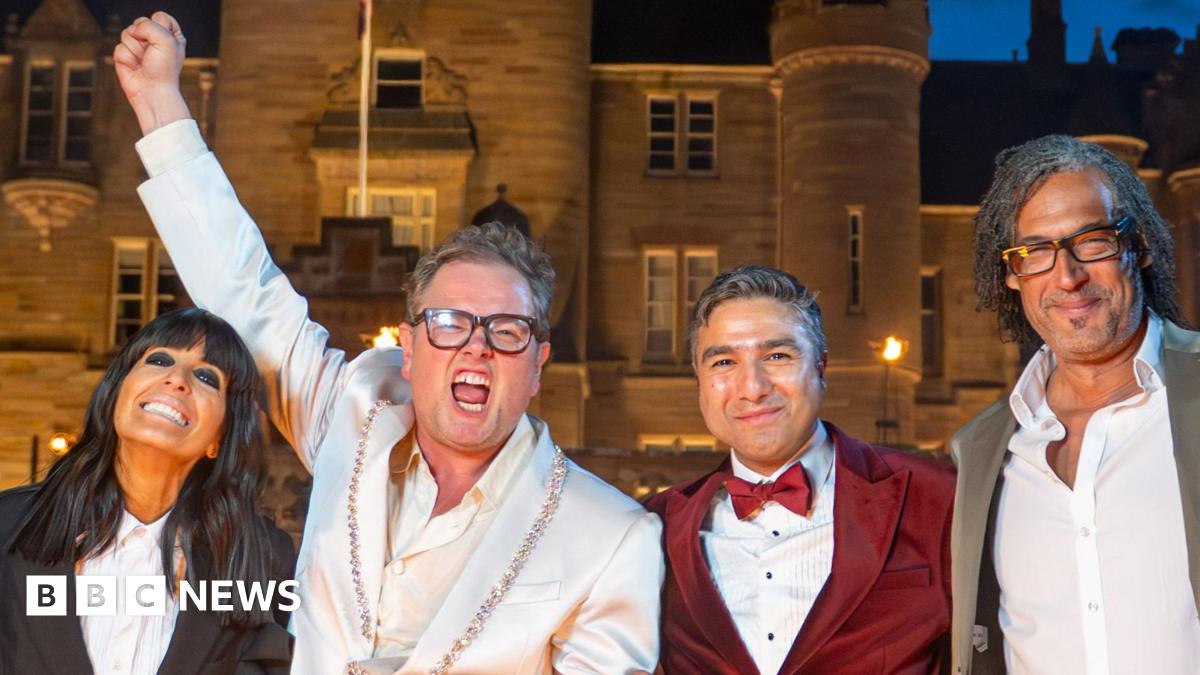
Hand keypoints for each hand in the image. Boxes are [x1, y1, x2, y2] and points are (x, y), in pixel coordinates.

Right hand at [113, 11, 192, 134]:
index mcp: (170, 35)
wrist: (152, 92)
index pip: (160, 16)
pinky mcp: (125, 56)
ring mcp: (139, 47)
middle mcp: (154, 40)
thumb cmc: (164, 70)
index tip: (164, 42)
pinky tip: (135, 67)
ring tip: (144, 61)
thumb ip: (150, 25)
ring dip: (135, 49)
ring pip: (127, 33)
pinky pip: (119, 47)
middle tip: (151, 53)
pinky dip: (126, 58)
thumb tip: (133, 30)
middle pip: (140, 22)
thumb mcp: (166, 40)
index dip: (158, 26)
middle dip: (144, 37)